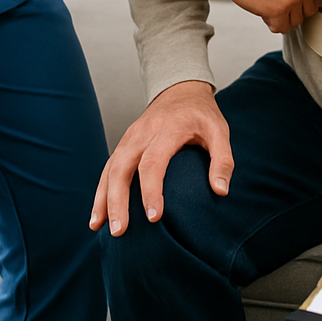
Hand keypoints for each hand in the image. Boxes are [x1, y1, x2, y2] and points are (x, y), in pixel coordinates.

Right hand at [90, 80, 231, 236]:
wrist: (182, 89)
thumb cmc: (202, 114)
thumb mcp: (219, 130)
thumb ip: (223, 159)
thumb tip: (221, 191)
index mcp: (168, 128)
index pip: (153, 162)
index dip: (151, 190)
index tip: (154, 217)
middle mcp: (144, 132)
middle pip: (123, 166)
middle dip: (118, 200)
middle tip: (120, 231)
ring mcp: (130, 136)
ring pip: (110, 168)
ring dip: (103, 198)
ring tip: (98, 226)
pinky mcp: (124, 142)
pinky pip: (108, 167)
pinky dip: (100, 190)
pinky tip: (98, 215)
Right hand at [216, 0, 321, 32]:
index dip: (303, 1)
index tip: (291, 0)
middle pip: (310, 11)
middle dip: (294, 10)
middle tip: (276, 1)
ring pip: (296, 21)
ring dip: (281, 17)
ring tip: (266, 2)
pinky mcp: (279, 9)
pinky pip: (281, 28)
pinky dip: (270, 22)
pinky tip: (261, 8)